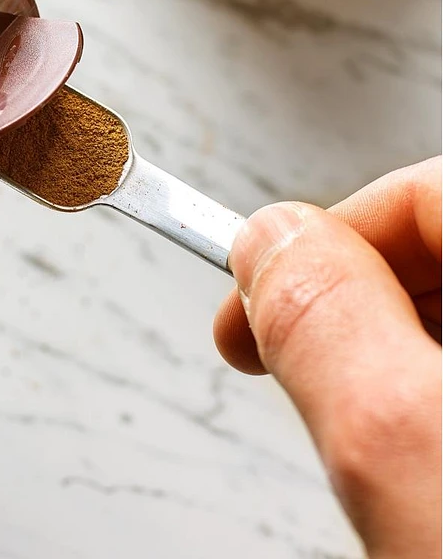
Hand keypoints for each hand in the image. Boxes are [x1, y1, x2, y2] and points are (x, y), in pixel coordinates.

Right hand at [216, 158, 441, 558]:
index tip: (247, 305)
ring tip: (396, 461)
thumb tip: (264, 240)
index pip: (425, 193)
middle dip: (361, 310)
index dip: (318, 240)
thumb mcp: (410, 458)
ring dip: (409, 366)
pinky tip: (442, 477)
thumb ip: (321, 322)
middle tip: (305, 385)